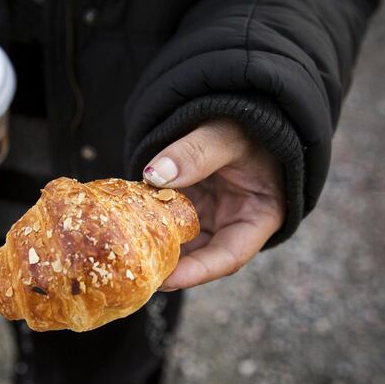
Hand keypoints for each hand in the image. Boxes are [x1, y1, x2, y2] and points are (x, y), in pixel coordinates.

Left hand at [142, 118, 285, 289]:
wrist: (242, 103)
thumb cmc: (250, 119)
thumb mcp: (228, 134)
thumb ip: (196, 153)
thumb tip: (155, 176)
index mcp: (260, 216)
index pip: (229, 257)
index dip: (198, 272)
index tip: (166, 280)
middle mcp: (234, 222)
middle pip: (200, 256)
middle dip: (169, 266)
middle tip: (135, 273)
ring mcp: (210, 214)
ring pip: (180, 240)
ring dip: (155, 245)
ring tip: (124, 253)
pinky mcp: (189, 203)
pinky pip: (167, 218)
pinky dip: (148, 220)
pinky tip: (125, 222)